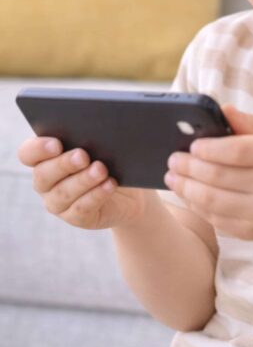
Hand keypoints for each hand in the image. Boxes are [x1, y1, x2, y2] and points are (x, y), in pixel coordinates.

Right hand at [17, 137, 149, 229]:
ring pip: (63, 193)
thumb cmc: (111, 162)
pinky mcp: (76, 218)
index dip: (38, 148)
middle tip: (83, 156)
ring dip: (83, 180)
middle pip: (43, 174)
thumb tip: (98, 129)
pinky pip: (81, 209)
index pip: (28, 153)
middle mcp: (46, 182)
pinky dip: (96, 195)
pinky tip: (109, 184)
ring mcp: (58, 203)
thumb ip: (93, 137)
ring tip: (101, 169)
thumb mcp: (104, 147)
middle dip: (64, 164)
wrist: (129, 194)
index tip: (57, 143)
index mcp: (45, 159)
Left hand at [164, 105, 252, 241]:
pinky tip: (189, 193)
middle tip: (174, 160)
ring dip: (185, 187)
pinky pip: (214, 217)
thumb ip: (250, 122)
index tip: (192, 146)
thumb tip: (223, 109)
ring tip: (173, 176)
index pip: (239, 150)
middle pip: (220, 176)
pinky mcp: (251, 230)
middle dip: (189, 167)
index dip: (210, 149)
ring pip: (212, 199)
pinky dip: (195, 204)